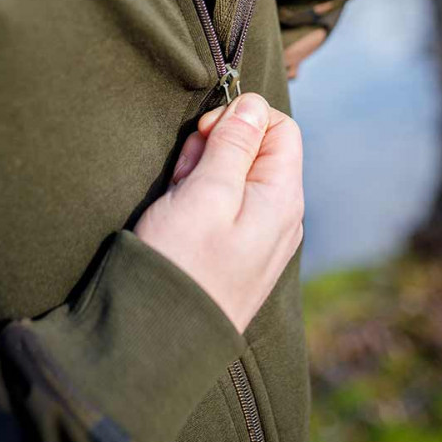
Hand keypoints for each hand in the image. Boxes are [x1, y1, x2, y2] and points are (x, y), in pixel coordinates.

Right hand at [134, 94, 302, 334]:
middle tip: (186, 173)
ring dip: (202, 172)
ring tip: (179, 200)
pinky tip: (180, 216)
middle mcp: (281, 216)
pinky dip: (199, 197)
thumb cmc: (181, 262)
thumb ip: (233, 144)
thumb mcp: (205, 192)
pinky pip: (224, 204)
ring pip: (235, 174)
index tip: (205, 133)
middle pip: (257, 149)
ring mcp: (261, 235)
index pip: (279, 126)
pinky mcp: (238, 249)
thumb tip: (254, 103)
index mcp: (282, 198)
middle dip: (216, 147)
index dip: (241, 118)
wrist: (159, 337)